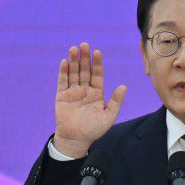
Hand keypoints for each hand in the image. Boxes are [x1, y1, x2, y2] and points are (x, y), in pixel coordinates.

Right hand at [53, 43, 126, 157]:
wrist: (76, 139)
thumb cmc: (94, 130)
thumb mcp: (108, 116)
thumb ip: (115, 102)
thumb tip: (123, 87)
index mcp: (96, 93)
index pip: (97, 75)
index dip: (97, 64)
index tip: (97, 52)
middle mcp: (85, 90)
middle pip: (85, 70)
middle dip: (84, 58)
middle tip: (84, 45)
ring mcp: (73, 92)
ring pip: (73, 73)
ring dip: (73, 61)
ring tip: (73, 49)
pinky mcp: (61, 96)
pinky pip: (62, 82)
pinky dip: (63, 72)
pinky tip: (64, 62)